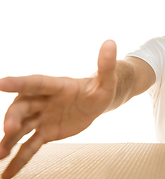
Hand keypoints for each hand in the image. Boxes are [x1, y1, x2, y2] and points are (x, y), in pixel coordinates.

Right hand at [0, 40, 116, 178]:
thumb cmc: (100, 89)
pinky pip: (30, 147)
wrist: (96, 102)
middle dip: (14, 117)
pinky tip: (8, 173)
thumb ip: (106, 64)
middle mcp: (45, 101)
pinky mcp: (45, 133)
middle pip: (24, 107)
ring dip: (9, 140)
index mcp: (58, 86)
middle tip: (9, 130)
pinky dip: (19, 160)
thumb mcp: (107, 80)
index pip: (37, 83)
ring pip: (22, 128)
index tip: (1, 83)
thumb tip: (111, 42)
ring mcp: (43, 118)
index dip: (20, 83)